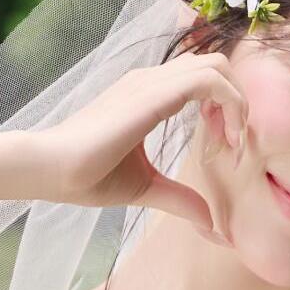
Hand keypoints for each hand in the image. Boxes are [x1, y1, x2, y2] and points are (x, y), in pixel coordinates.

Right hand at [12, 57, 246, 234]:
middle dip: (237, 100)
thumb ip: (179, 199)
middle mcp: (152, 80)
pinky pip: (208, 80)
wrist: (52, 169)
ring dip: (237, 102)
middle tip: (232, 142)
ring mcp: (151, 83)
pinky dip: (230, 104)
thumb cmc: (88, 176)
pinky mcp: (153, 94)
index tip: (226, 146)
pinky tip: (225, 139)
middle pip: (215, 65)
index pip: (202, 78)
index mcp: (149, 93)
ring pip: (216, 66)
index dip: (225, 107)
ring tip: (232, 141)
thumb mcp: (146, 187)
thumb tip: (210, 225)